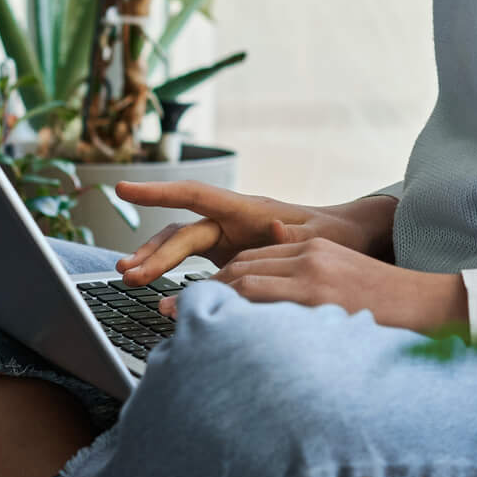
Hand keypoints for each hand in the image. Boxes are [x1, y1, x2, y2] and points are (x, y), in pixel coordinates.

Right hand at [112, 182, 389, 284]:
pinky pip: (193, 260)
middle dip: (153, 250)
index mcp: (248, 209)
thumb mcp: (319, 238)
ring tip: (129, 278)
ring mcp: (230, 237)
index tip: (125, 188)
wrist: (352, 239)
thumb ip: (293, 234)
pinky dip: (172, 271)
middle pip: (183, 231)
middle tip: (127, 274)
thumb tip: (270, 226)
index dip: (160, 191)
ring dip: (155, 259)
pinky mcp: (231, 254)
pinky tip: (152, 287)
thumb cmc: (337, 237)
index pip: (196, 195)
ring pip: (181, 243)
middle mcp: (232, 220)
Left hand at [165, 224, 468, 334]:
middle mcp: (309, 255)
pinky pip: (259, 299)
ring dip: (206, 302)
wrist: (434, 308)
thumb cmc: (391, 312)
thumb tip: (273, 324)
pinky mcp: (315, 293)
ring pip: (243, 281)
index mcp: (316, 253)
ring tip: (177, 322)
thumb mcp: (344, 294)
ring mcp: (311, 273)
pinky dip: (230, 311)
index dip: (219, 282)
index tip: (192, 302)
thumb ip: (306, 298)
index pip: (254, 262)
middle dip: (202, 290)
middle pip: (241, 267)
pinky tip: (210, 328)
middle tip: (168, 312)